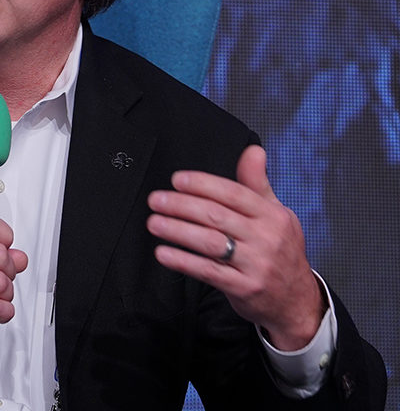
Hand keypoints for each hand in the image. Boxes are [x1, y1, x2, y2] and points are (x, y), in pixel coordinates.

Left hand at [146, 145, 324, 349]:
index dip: (203, 184)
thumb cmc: (280, 251)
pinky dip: (183, 261)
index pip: (233, 194)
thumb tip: (253, 150)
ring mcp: (256, 264)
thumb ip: (257, 183)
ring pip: (210, 243)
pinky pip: (208, 271)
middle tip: (156, 199)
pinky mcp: (244, 288)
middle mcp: (266, 238)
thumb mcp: (276, 214)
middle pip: (217, 216)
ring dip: (177, 231)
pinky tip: (164, 252)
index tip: (177, 180)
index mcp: (272, 216)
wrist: (296, 300)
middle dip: (181, 205)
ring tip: (154, 222)